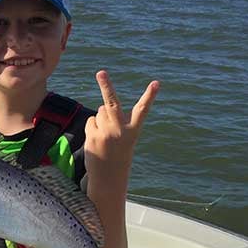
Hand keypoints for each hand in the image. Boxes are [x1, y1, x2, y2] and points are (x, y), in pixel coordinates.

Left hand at [84, 70, 159, 190]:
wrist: (109, 176)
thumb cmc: (119, 153)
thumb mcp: (124, 137)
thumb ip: (116, 121)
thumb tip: (102, 107)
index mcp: (133, 130)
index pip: (142, 110)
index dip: (149, 96)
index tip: (156, 83)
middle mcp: (120, 130)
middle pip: (111, 104)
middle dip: (106, 85)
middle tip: (101, 72)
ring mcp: (106, 133)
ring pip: (100, 112)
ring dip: (101, 119)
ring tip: (105, 135)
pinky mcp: (93, 137)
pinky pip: (91, 121)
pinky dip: (93, 126)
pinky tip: (97, 139)